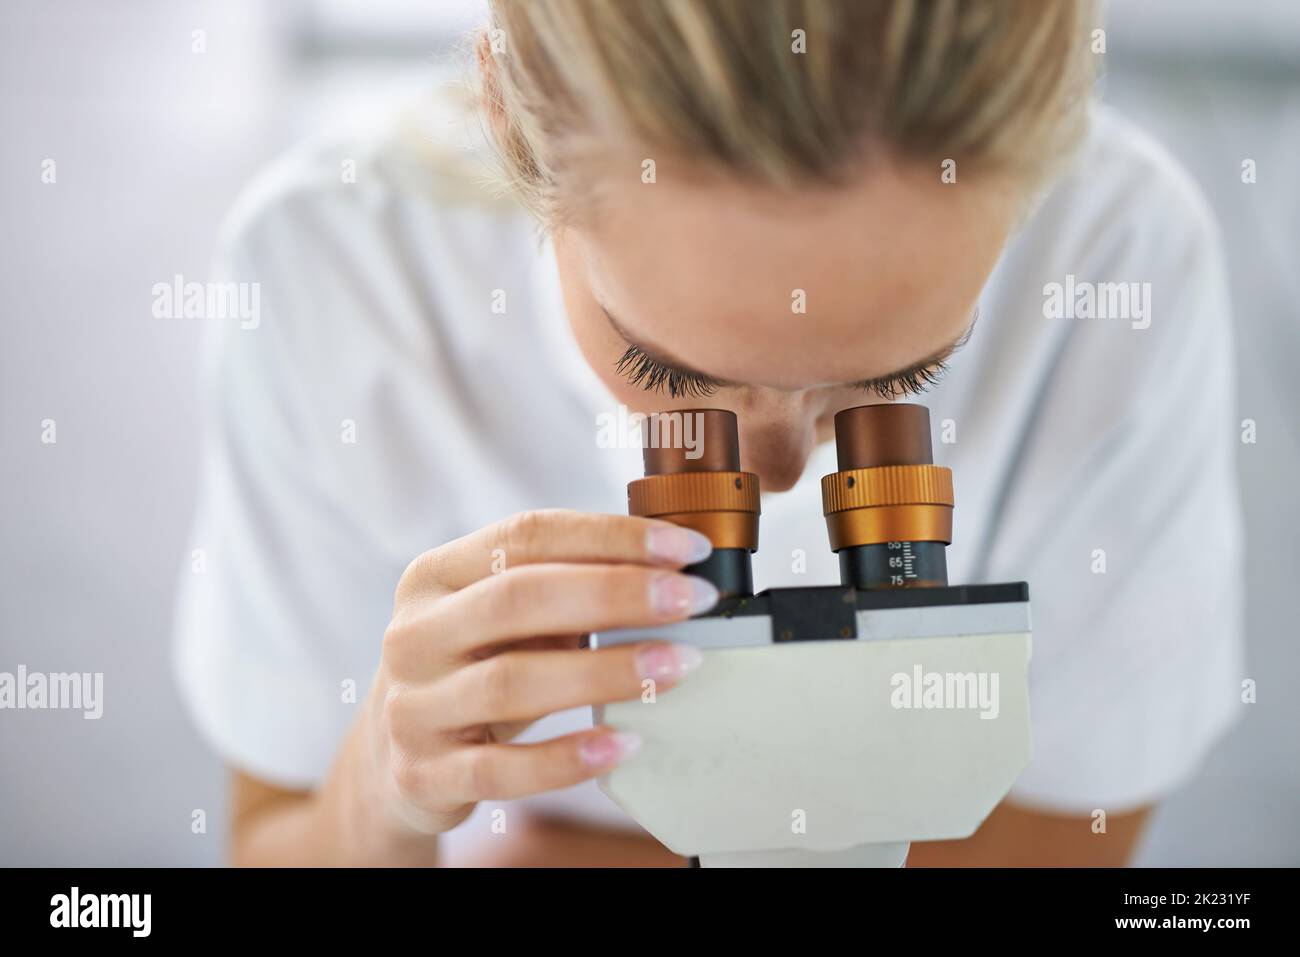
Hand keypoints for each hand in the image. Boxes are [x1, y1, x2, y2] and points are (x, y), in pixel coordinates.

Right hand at [361, 509, 717, 839]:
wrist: (392, 755)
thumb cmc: (474, 668)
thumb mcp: (501, 618)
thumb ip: (564, 588)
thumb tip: (671, 573)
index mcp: (436, 575)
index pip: (527, 535)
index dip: (611, 536)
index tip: (685, 548)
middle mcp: (415, 633)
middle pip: (518, 599)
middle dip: (616, 594)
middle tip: (690, 599)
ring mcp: (413, 706)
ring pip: (513, 681)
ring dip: (607, 672)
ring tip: (677, 664)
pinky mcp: (424, 774)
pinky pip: (503, 769)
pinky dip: (567, 758)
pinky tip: (623, 745)